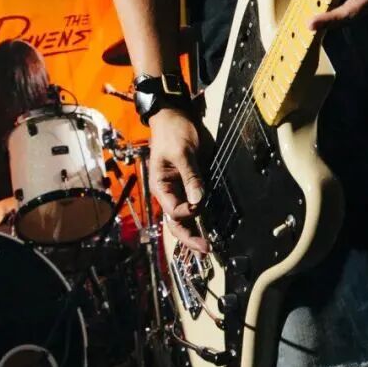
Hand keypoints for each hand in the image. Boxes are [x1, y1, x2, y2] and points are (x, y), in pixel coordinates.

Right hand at [149, 107, 207, 252]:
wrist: (174, 116)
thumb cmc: (173, 132)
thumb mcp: (182, 152)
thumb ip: (190, 176)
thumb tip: (198, 200)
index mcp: (160, 186)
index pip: (173, 210)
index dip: (188, 212)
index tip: (200, 204)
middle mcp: (167, 192)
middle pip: (176, 221)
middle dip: (189, 237)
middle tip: (206, 250)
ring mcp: (177, 190)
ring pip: (183, 219)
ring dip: (194, 233)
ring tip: (207, 247)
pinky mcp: (188, 185)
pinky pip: (192, 206)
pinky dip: (198, 219)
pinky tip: (207, 230)